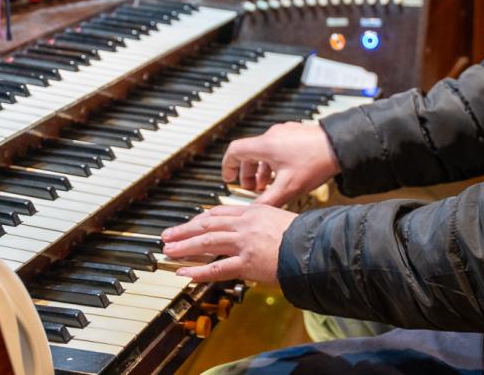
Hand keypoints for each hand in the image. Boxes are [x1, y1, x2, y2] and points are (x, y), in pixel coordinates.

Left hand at [160, 204, 295, 283]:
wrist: (315, 248)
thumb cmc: (305, 236)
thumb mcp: (281, 219)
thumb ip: (264, 223)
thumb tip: (254, 231)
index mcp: (255, 211)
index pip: (220, 212)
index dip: (200, 218)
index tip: (189, 223)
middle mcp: (246, 224)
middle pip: (208, 224)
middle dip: (185, 230)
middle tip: (168, 236)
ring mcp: (245, 243)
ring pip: (207, 242)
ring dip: (185, 246)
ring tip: (169, 251)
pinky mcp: (247, 263)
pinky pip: (217, 268)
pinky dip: (198, 270)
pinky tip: (184, 272)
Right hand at [222, 121, 339, 205]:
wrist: (342, 146)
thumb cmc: (317, 162)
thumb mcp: (288, 187)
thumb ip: (268, 201)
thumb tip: (253, 213)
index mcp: (265, 145)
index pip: (234, 151)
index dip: (228, 166)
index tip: (229, 178)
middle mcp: (273, 135)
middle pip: (250, 152)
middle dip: (248, 172)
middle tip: (253, 188)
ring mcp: (286, 133)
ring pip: (266, 150)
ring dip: (263, 168)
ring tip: (269, 184)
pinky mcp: (298, 134)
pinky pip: (279, 147)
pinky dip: (276, 161)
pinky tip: (287, 174)